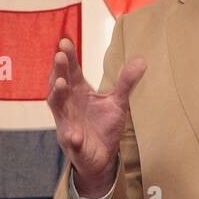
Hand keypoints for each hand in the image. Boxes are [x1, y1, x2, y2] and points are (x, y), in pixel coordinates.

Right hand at [46, 37, 145, 190]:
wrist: (102, 156)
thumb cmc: (104, 125)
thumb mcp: (118, 102)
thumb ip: (126, 82)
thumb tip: (141, 60)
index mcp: (78, 91)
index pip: (71, 70)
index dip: (68, 57)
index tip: (65, 41)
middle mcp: (68, 104)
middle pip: (60, 84)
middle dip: (59, 70)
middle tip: (60, 56)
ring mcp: (67, 123)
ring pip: (58, 108)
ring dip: (58, 96)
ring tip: (61, 84)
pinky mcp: (73, 144)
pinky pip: (70, 140)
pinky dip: (71, 137)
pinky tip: (74, 135)